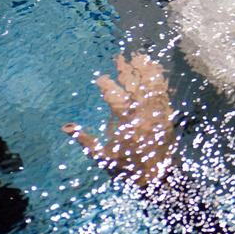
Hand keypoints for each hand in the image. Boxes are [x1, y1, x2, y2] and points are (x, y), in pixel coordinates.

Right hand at [63, 53, 176, 188]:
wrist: (159, 177)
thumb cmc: (128, 168)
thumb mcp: (103, 156)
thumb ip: (85, 139)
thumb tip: (66, 127)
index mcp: (127, 123)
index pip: (115, 98)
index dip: (107, 86)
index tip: (100, 78)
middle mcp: (144, 114)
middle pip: (135, 86)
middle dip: (126, 70)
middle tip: (120, 58)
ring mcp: (158, 112)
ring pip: (152, 85)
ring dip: (145, 70)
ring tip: (139, 56)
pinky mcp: (168, 114)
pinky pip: (164, 92)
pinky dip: (159, 79)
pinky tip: (156, 69)